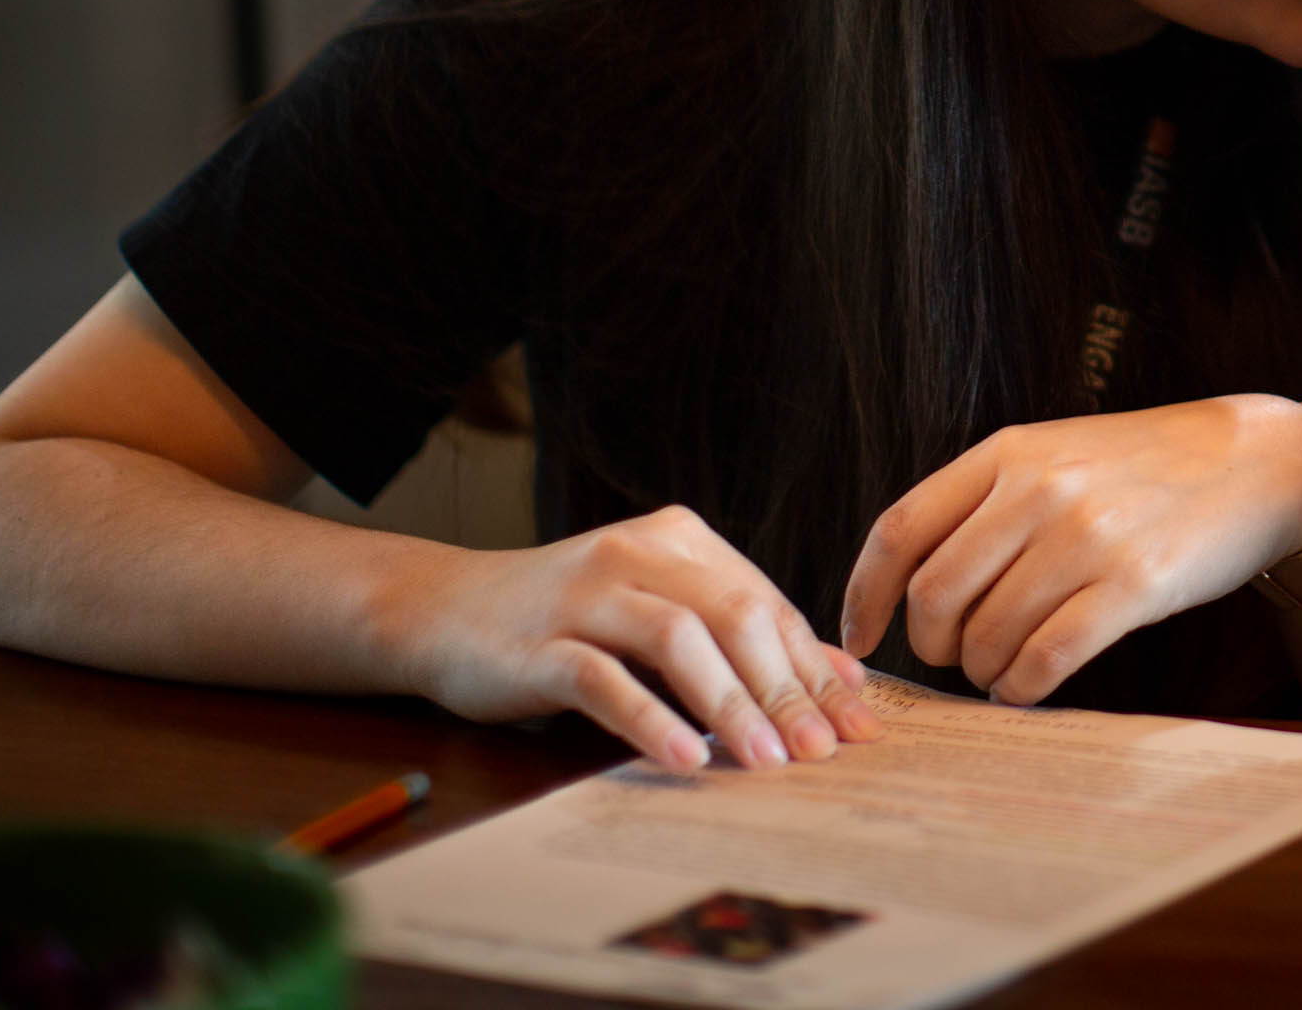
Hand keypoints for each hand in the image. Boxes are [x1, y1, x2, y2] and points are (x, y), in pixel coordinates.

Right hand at [388, 504, 885, 771]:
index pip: (768, 605)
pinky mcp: (538, 642)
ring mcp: (586, 594)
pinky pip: (604, 678)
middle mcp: (637, 553)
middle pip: (735, 616)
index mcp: (680, 541)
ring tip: (767, 761)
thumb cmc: (566, 622)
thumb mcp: (660, 616)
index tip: (858, 724)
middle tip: (822, 750)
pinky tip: (686, 758)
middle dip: (786, 687)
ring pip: (678, 640)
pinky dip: (651, 718)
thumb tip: (839, 679)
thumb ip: (741, 640)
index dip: (816, 666)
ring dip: (730, 704)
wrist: (443, 611)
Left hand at [837, 395, 1301, 705]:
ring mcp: (1089, 536)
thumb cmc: (1149, 469)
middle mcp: (1041, 489)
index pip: (901, 530)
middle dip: (932, 646)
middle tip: (955, 657)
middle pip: (937, 595)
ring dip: (983, 672)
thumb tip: (913, 586)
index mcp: (1010, 452)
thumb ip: (991, 501)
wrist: (1257, 461)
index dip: (865, 595)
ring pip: (990, 635)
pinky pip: (1049, 657)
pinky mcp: (1136, 583)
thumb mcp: (1060, 453)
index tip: (860, 637)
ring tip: (1002, 672)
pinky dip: (1024, 687)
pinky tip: (1030, 687)